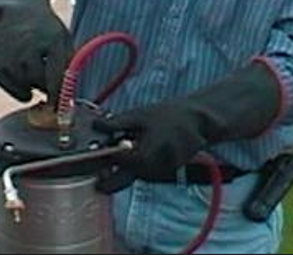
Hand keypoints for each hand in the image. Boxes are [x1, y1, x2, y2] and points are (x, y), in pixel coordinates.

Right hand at [0, 2, 72, 103]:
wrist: (12, 12)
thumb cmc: (44, 31)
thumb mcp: (62, 38)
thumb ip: (69, 63)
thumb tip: (71, 96)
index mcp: (52, 39)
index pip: (56, 76)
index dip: (60, 94)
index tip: (62, 103)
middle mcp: (28, 47)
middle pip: (40, 82)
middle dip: (45, 85)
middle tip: (46, 77)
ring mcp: (9, 56)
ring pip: (26, 88)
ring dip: (32, 85)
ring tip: (32, 67)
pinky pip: (12, 89)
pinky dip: (18, 87)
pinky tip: (20, 71)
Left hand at [92, 63, 280, 192]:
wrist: (200, 118)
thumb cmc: (170, 114)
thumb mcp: (140, 115)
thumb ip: (117, 123)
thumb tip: (96, 125)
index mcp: (142, 155)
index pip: (116, 169)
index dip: (102, 169)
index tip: (92, 170)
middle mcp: (152, 168)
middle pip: (126, 176)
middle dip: (115, 171)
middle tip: (108, 160)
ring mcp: (162, 170)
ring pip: (139, 173)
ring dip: (131, 164)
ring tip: (134, 144)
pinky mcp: (170, 169)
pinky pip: (151, 169)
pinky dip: (146, 160)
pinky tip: (150, 145)